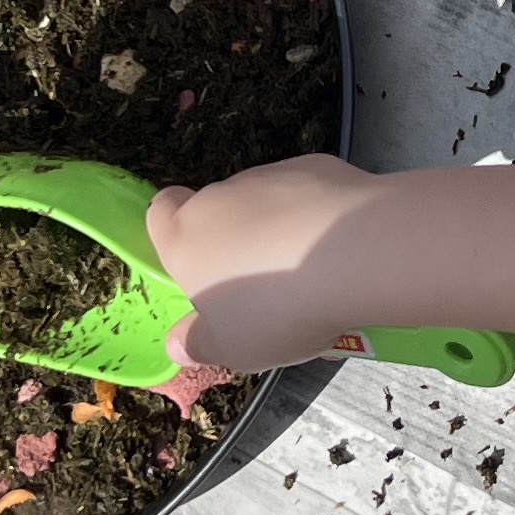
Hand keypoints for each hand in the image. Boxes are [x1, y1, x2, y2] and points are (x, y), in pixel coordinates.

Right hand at [142, 155, 384, 369]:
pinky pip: (303, 192)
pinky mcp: (314, 166)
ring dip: (273, 227)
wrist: (356, 254)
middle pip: (213, 210)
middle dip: (231, 240)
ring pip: (260, 200)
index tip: (197, 265)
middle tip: (261, 285)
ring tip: (309, 268)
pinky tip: (338, 244)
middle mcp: (219, 198)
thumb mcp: (233, 348)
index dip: (171, 232)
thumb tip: (178, 344)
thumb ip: (200, 343)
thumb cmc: (279, 310)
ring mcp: (268, 176)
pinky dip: (313, 213)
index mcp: (185, 238)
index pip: (158, 212)